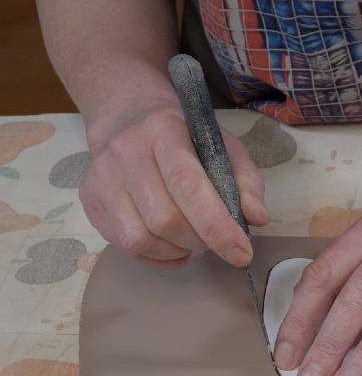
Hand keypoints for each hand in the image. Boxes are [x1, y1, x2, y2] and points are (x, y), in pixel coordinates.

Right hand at [81, 99, 266, 266]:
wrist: (127, 117)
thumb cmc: (185, 138)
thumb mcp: (223, 147)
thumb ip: (246, 181)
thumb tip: (257, 218)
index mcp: (164, 131)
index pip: (188, 185)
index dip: (216, 225)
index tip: (242, 253)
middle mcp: (125, 152)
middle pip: (164, 219)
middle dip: (200, 241)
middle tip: (215, 240)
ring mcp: (102, 177)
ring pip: (141, 239)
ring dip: (178, 251)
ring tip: (194, 241)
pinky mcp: (89, 200)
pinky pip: (126, 247)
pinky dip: (159, 257)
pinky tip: (173, 245)